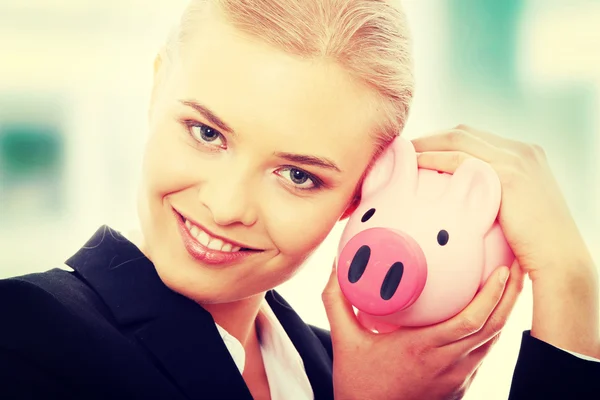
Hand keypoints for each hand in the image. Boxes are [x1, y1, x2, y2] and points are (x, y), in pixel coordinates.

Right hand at [322, 259, 523, 399]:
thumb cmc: (359, 384)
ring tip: (510, 285)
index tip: (501, 270)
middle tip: (517, 267)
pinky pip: (483, 355)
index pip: (470, 321)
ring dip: (505, 313)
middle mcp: (446, 363)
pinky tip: (490, 315)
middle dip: (511, 296)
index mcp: (422, 348)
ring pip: (492, 343)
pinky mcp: (459, 386)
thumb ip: (337, 300)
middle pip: (493, 328)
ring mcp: (456, 378)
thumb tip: (337, 265)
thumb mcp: (344, 340)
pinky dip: (492, 332)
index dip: (492, 295)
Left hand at [412, 124, 598, 356]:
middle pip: (463, 133)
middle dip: (430, 138)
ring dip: (426, 143)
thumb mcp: (514, 212)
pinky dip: (435, 157)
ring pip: (459, 139)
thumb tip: (461, 202)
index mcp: (524, 154)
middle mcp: (521, 150)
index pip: (474, 139)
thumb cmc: (533, 246)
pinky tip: (415, 164)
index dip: (442, 143)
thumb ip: (492, 196)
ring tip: (401, 153)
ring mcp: (516, 159)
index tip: (418, 152)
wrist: (560, 260)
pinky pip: (461, 159)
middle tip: (403, 149)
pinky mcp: (508, 174)